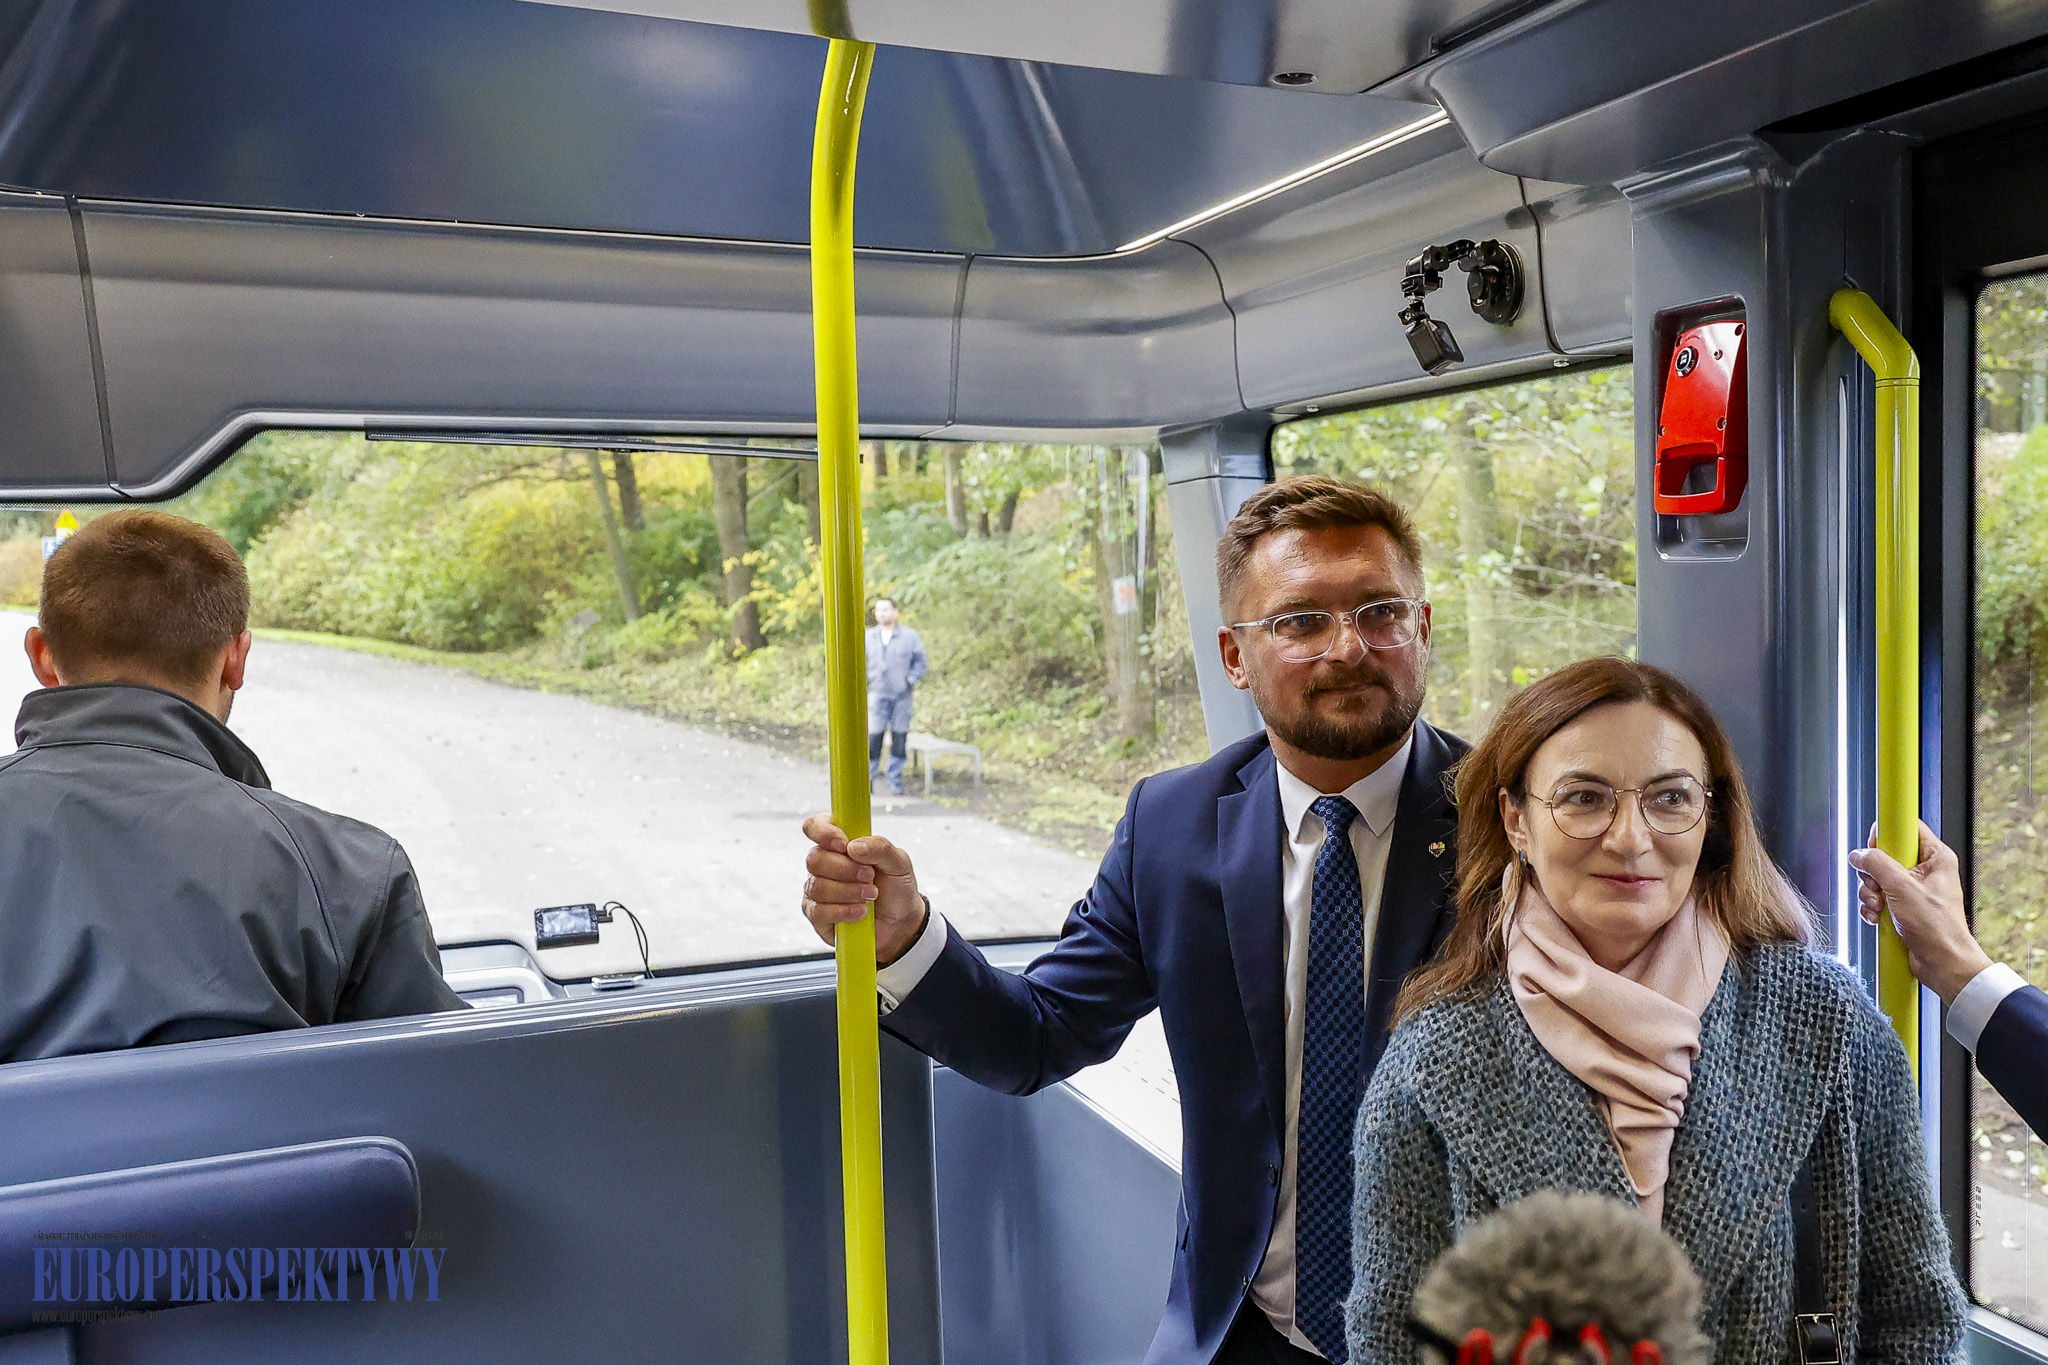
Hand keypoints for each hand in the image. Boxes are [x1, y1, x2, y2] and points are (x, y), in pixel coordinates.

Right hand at [800, 814, 928, 966]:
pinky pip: (818, 911)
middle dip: (845, 869)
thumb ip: (880, 848)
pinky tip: (861, 912)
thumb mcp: (899, 862)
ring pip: (817, 886)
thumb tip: (855, 846)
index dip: (823, 832)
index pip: (815, 826)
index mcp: (840, 843)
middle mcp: (824, 864)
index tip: (843, 844)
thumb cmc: (896, 887)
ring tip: (871, 895)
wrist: (901, 922)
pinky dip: (843, 911)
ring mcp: (818, 890)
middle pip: (814, 859)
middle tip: (870, 876)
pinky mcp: (818, 915)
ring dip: (848, 891)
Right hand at [1847, 819, 1992, 1003]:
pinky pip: (1878, 898)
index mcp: (1935, 858)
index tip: (1875, 848)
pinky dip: (1872, 907)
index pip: (1907, 829)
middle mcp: (1925, 871)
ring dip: (1870, 894)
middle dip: (1873, 874)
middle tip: (1878, 888)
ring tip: (1879, 907)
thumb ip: (1877, 865)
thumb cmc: (1937, 927)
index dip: (1887, 836)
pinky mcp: (1903, 906)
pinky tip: (1877, 918)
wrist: (1942, 962)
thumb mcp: (1902, 888)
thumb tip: (1858, 854)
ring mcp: (1913, 889)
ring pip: (1878, 878)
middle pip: (1885, 856)